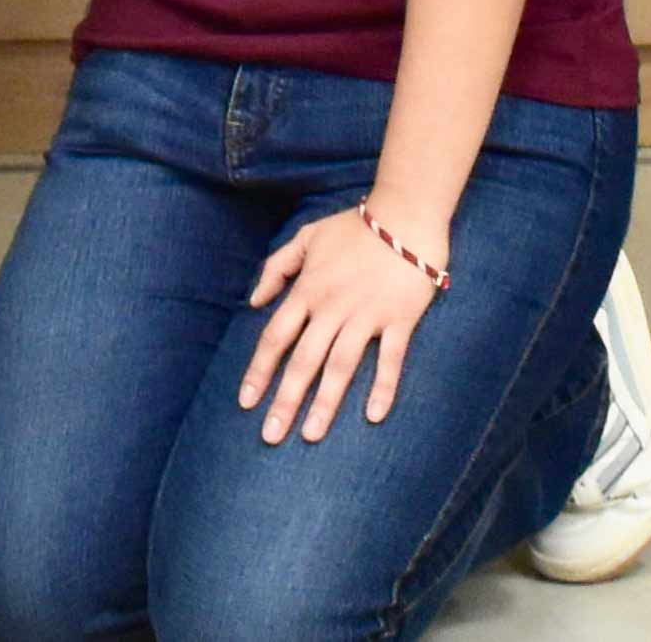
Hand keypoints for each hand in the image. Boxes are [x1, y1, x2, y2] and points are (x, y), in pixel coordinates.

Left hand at [238, 203, 440, 441]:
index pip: (276, 337)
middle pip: (303, 360)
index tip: (246, 402)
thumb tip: (255, 301)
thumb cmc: (354, 228)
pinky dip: (382, 387)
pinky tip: (374, 416)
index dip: (259, 371)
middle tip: (271, 436)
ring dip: (325, 403)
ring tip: (311, 435)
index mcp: (309, 290)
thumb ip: (277, 268)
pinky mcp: (399, 320)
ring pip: (340, 366)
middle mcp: (332, 307)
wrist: (405, 215)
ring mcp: (366, 315)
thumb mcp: (306, 238)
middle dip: (285, 400)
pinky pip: (390, 359)